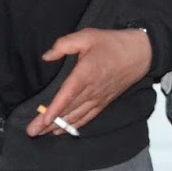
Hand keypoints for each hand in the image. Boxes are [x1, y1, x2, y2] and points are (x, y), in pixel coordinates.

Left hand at [27, 28, 150, 136]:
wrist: (139, 54)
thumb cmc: (111, 43)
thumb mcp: (87, 36)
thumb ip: (64, 45)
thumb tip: (46, 56)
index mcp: (86, 74)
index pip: (67, 95)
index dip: (55, 109)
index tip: (43, 120)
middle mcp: (92, 90)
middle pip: (68, 110)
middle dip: (49, 123)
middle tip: (32, 132)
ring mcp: (99, 99)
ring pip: (76, 117)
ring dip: (59, 127)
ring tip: (42, 134)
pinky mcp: (104, 102)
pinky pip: (87, 117)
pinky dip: (74, 126)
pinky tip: (63, 130)